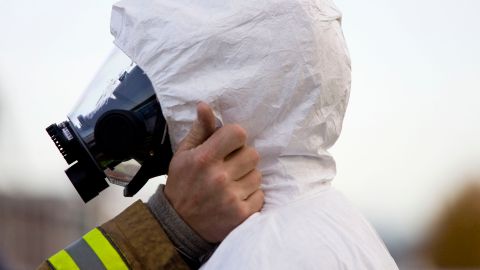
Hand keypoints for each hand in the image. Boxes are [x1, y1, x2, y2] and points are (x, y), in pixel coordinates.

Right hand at [164, 102, 263, 242]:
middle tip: (230, 167)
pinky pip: (260, 196)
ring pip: (258, 175)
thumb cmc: (182, 185)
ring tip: (232, 184)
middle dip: (243, 158)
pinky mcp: (241, 215)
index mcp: (204, 159)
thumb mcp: (184, 155)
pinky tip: (236, 199)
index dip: (235, 137)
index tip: (228, 146)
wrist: (178, 225)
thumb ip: (199, 131)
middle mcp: (219, 178)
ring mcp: (231, 198)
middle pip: (253, 154)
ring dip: (247, 178)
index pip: (238, 133)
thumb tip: (205, 106)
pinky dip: (251, 197)